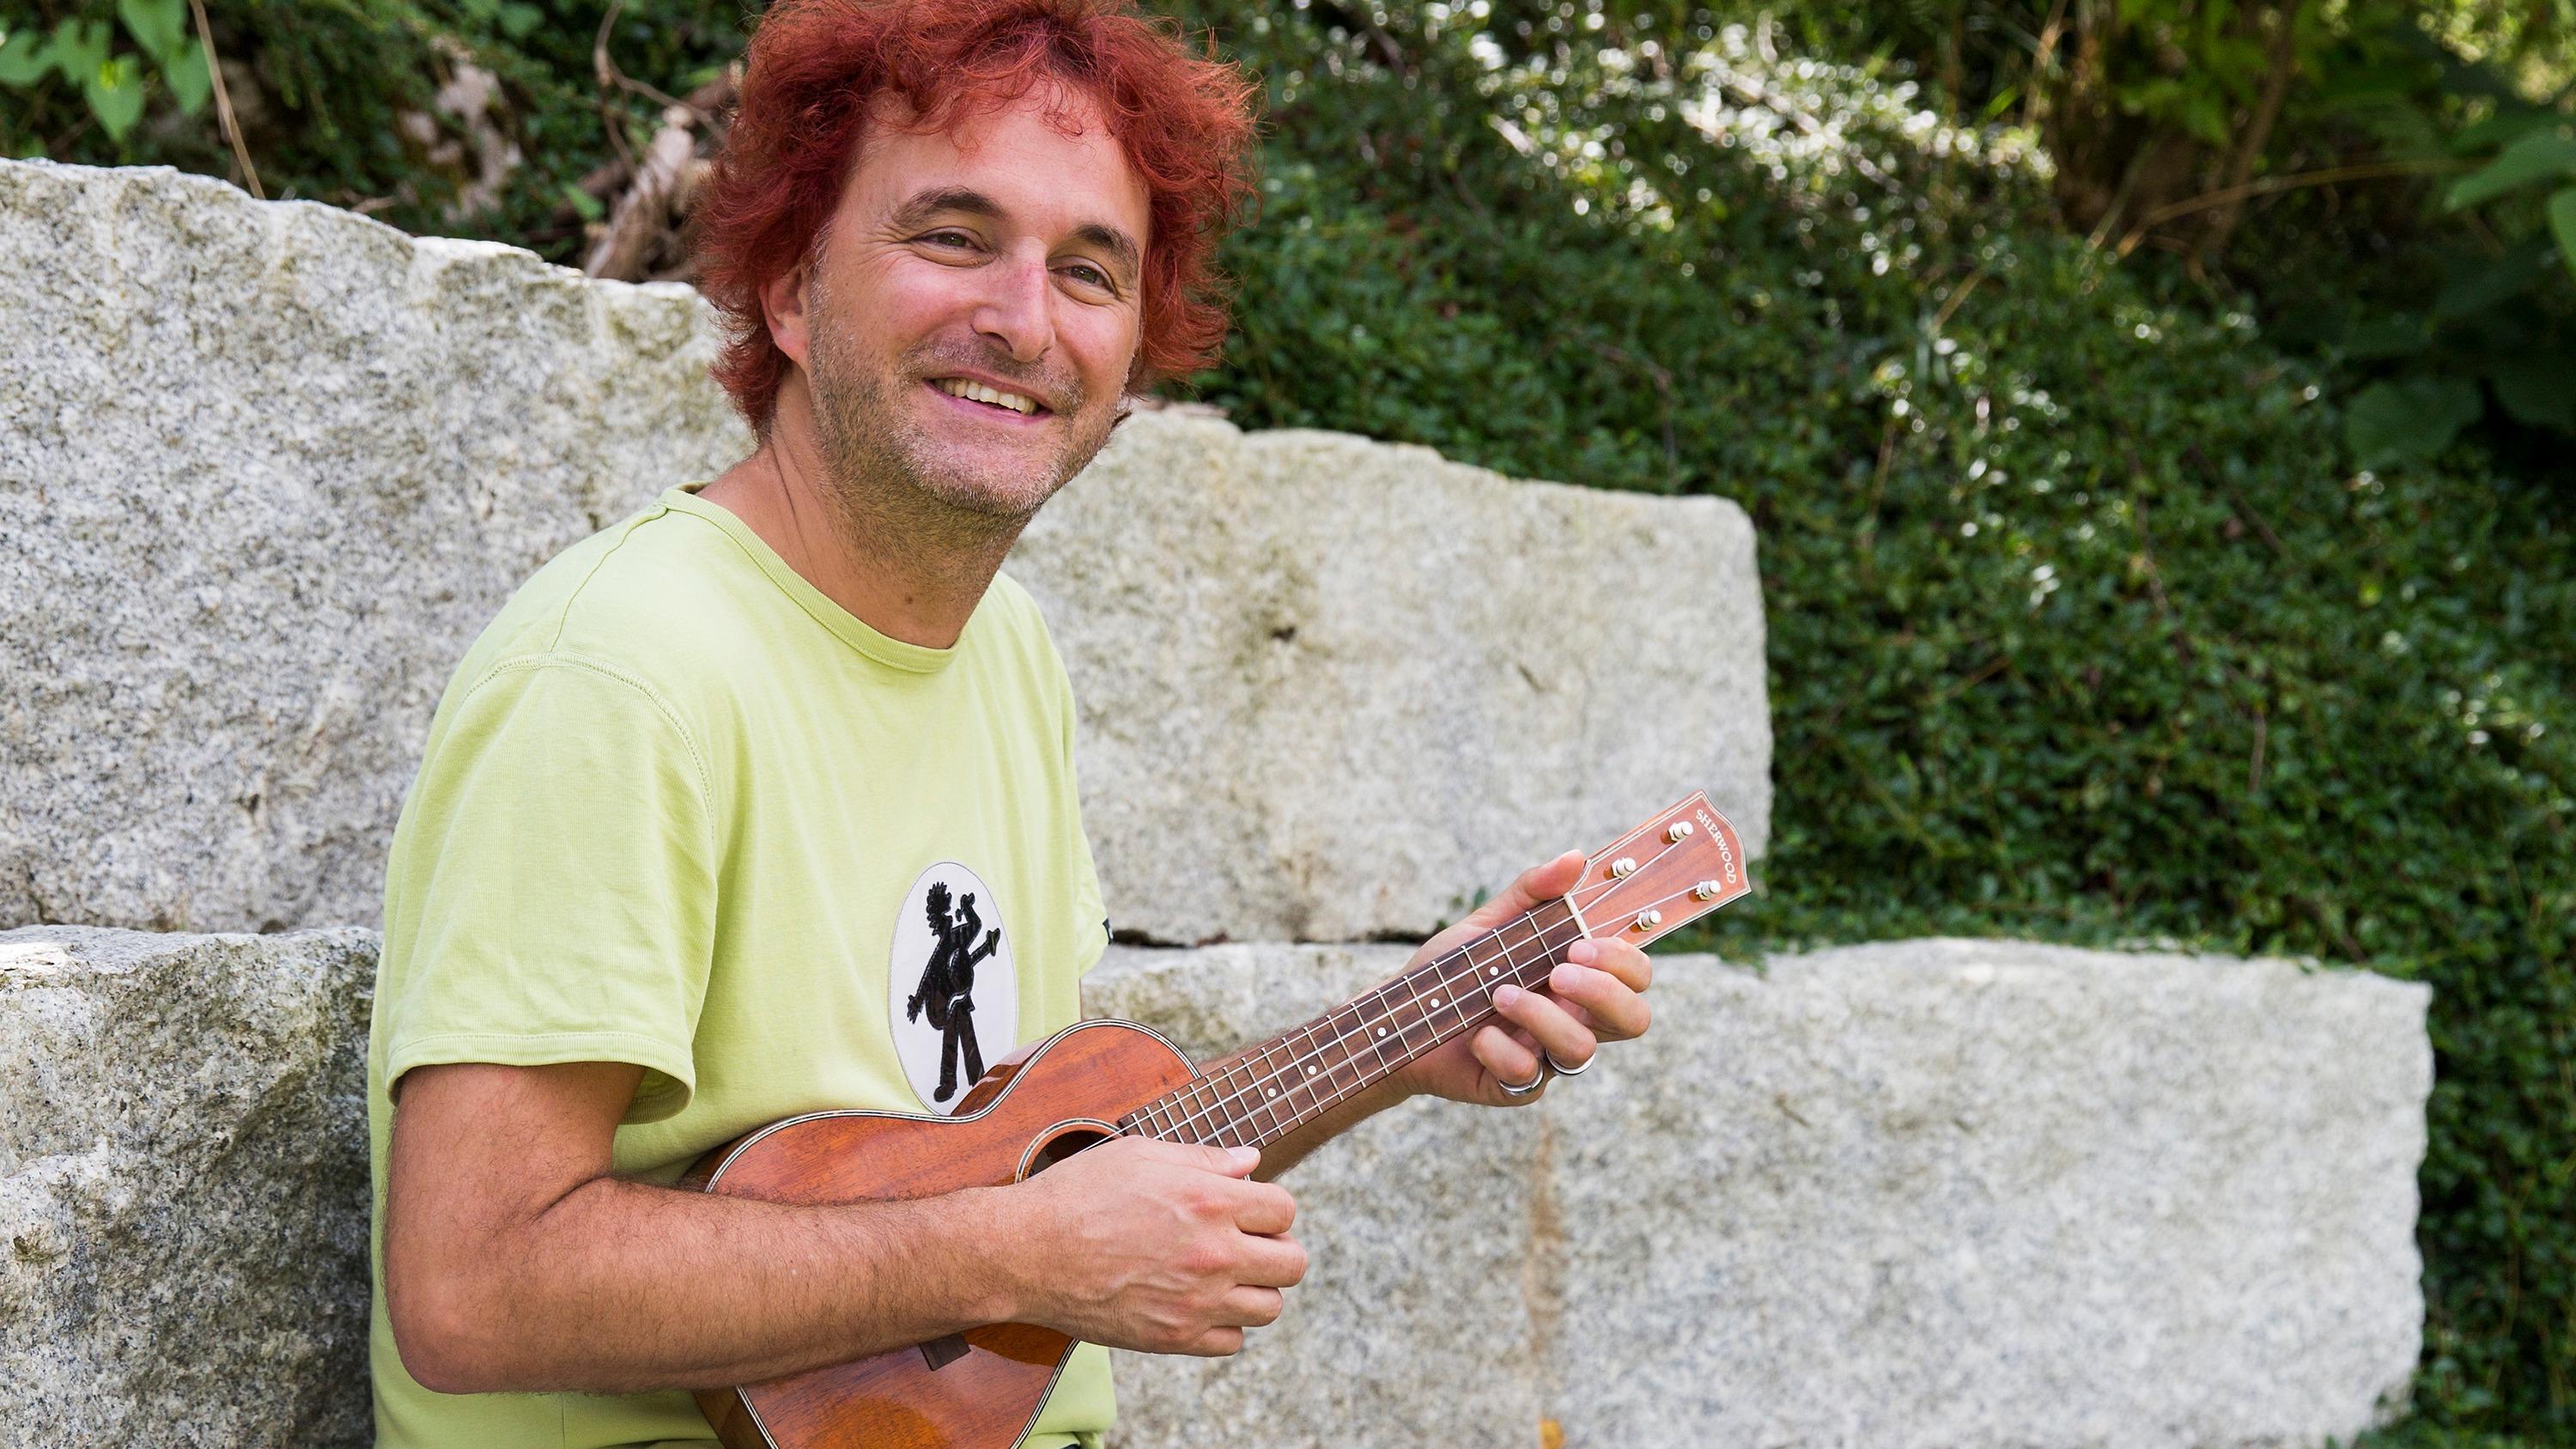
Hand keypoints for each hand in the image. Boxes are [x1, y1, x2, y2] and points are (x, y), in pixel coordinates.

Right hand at [999, 1136, 1307, 1356]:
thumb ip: (1204, 1160)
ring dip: (1256, 1289)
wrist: (1027, 1252)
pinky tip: (1200, 1303)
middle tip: (1250, 1244)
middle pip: (1293, 1264)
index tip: (1250, 1210)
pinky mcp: (1173, 1338)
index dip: (1270, 1207)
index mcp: (1209, 1201)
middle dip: (1277, 1249)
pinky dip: (1224, 1325)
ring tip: (1227, 1275)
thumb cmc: (1078, 1194)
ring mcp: (1196, 1301)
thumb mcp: (1141, 1155)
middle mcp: (1213, 1254)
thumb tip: (1251, 1162)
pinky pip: (1232, 1342)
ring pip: (1270, 1307)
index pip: (1284, 1209)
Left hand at [1389, 849, 1654, 1106]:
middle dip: (1604, 993)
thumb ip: (1531, 892)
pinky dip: (1499, 1048)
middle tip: (1558, 972)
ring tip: (1498, 994)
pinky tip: (1475, 1035)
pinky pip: (1528, 1074)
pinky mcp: (1517, 1085)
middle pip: (1634, 1020)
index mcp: (1578, 979)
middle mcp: (1573, 1019)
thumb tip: (1576, 857)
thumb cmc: (1450, 972)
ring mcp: (1548, 1055)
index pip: (1636, 975)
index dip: (1624, 962)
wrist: (1396, 1018)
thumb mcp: (1488, 924)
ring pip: (1581, 1048)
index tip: (1580, 944)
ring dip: (1541, 1016)